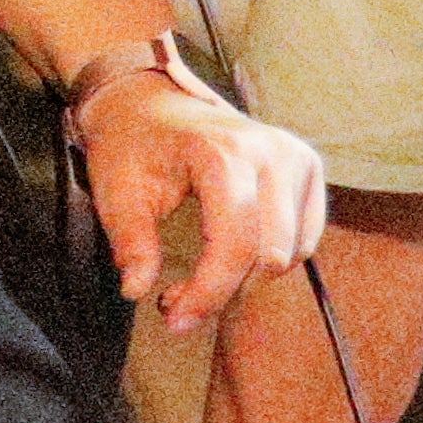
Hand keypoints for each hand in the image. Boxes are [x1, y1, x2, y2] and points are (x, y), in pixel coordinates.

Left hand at [68, 69, 330, 338]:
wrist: (147, 101)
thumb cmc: (130, 145)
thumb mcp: (116, 193)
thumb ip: (130, 243)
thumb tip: (136, 290)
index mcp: (222, 151)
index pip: (235, 242)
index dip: (209, 292)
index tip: (175, 321)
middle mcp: (270, 151)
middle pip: (269, 254)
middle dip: (224, 291)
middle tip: (176, 300)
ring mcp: (295, 156)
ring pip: (291, 252)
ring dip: (248, 280)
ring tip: (200, 277)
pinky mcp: (306, 166)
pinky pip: (305, 238)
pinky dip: (271, 261)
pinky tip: (232, 259)